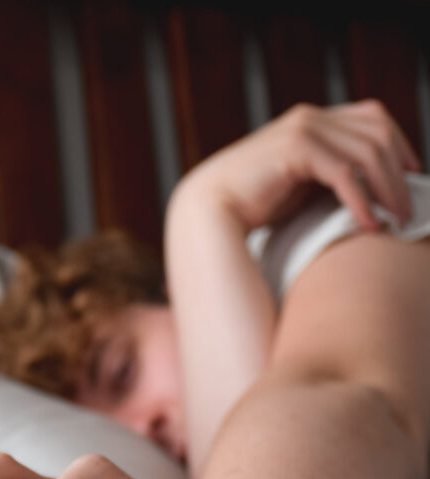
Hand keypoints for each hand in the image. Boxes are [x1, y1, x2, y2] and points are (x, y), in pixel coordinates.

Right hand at [175, 100, 421, 232]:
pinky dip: (363, 200)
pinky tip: (370, 224)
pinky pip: (345, 172)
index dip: (398, 144)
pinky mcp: (296, 149)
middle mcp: (309, 117)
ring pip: (368, 152)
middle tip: (409, 207)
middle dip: (399, 171)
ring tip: (397, 219)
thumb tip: (364, 187)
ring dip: (389, 188)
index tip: (409, 176)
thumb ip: (326, 175)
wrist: (206, 211)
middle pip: (378, 132)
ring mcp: (303, 128)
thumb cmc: (249, 205)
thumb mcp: (297, 184)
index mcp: (309, 121)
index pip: (372, 118)